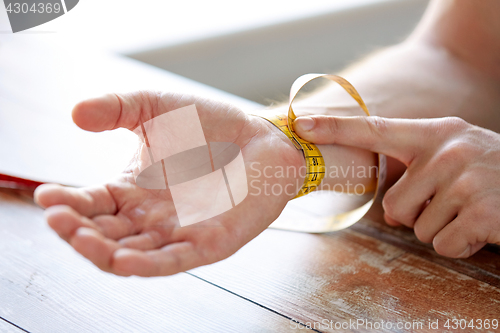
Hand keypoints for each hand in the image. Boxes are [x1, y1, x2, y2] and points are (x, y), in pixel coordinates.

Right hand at [35, 91, 303, 275]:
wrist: (260, 136)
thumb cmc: (209, 124)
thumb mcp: (155, 109)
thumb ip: (117, 108)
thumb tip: (75, 114)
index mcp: (132, 191)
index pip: (90, 205)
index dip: (67, 203)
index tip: (46, 194)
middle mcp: (149, 217)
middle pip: (104, 235)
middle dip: (77, 231)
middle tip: (57, 218)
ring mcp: (177, 232)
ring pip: (131, 254)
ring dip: (102, 252)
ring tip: (79, 238)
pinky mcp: (208, 243)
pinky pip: (172, 260)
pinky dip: (146, 264)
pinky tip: (122, 260)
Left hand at [295, 115, 499, 257]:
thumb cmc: (489, 175)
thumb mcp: (453, 154)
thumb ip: (415, 164)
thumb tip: (386, 204)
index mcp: (435, 133)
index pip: (376, 129)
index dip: (335, 129)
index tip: (300, 126)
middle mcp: (447, 150)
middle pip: (393, 206)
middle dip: (417, 214)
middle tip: (452, 202)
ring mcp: (464, 180)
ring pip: (416, 228)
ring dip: (441, 228)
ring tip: (469, 210)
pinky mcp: (478, 212)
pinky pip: (442, 245)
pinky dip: (460, 245)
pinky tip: (481, 227)